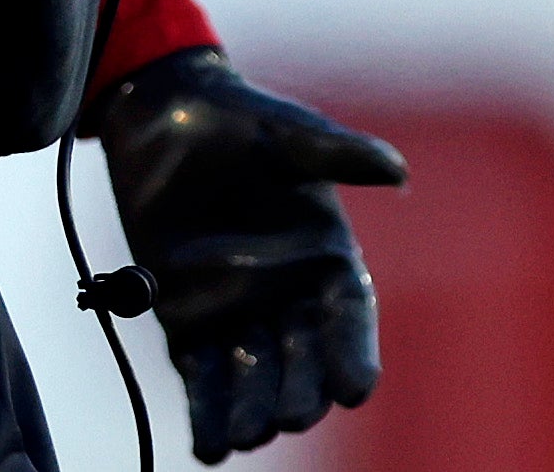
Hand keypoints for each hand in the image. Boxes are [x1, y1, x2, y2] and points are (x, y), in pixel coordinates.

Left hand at [92, 48, 406, 462]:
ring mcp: (237, 314)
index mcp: (326, 258)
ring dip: (252, 410)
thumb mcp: (283, 133)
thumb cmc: (234, 118)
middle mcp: (288, 297)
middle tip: (293, 416)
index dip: (353, 352)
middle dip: (299, 390)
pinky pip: (202, 375)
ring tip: (245, 437)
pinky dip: (206, 410)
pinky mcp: (186, 321)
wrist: (157, 114)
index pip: (348, 316)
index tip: (356, 388)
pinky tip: (208, 446)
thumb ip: (334, 153)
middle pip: (302, 358)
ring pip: (254, 377)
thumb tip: (396, 170)